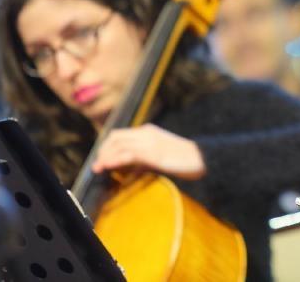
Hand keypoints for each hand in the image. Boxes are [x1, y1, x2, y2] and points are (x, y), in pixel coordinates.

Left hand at [91, 124, 205, 179]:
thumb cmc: (184, 159)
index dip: (107, 146)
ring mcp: (149, 142)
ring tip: (98, 168)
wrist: (202, 157)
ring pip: (118, 145)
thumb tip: (132, 169)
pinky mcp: (152, 153)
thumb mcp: (161, 156)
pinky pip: (127, 154)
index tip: (102, 158)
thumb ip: (145, 159)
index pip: (120, 134)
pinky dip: (114, 160)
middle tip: (97, 164)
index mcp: (149, 130)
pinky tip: (109, 167)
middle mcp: (146, 133)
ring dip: (105, 157)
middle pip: (115, 137)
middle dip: (103, 150)